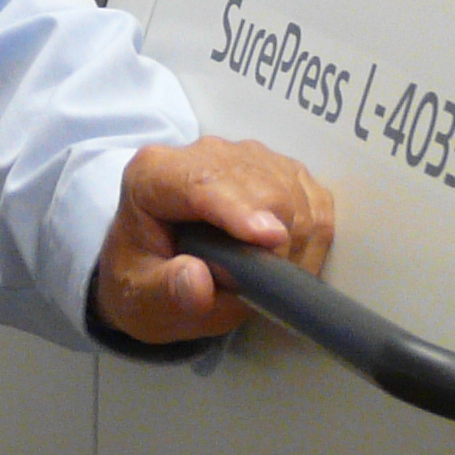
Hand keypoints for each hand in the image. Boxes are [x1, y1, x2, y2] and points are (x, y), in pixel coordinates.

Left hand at [92, 135, 336, 345]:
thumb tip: (198, 282)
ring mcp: (242, 156)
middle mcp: (200, 154)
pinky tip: (289, 259)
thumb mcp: (141, 299)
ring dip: (296, 239)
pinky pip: (312, 194)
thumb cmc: (144, 280)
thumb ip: (166, 292)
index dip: (240, 209)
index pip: (201, 181)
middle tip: (265, 287)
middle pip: (258, 184)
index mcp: (152, 176)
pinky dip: (312, 231)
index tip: (272, 239)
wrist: (153, 268)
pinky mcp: (275, 169)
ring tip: (270, 277)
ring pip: (292, 187)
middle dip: (276, 237)